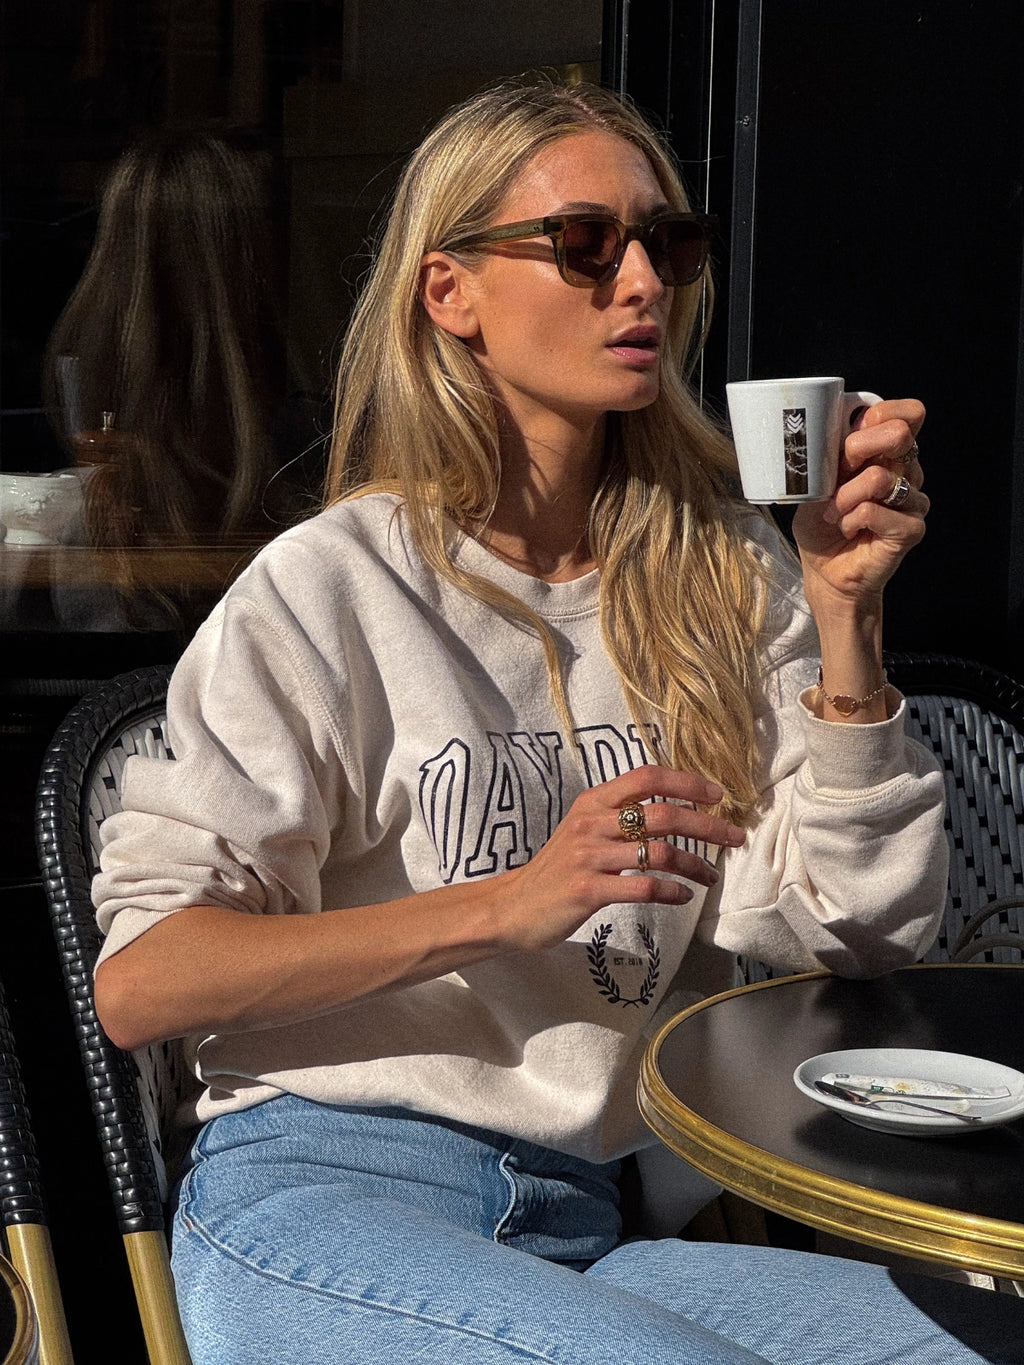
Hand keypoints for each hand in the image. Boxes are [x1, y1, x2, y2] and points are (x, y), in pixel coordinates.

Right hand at [499, 765, 745, 951]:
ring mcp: (588, 857)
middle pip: (662, 814)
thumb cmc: (558, 869)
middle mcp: (591, 823)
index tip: (717, 796)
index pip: (647, 777)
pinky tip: (683, 897)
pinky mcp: (587, 890)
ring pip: (659, 852)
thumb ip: (621, 816)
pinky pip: (643, 887)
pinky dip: (672, 892)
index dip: (687, 782)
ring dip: (695, 865)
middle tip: (734, 838)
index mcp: (593, 802)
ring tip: (710, 877)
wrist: (514, 906)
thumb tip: (674, 810)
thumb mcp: (584, 830)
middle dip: (707, 826)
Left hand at [792, 398, 927, 612]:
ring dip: (844, 497)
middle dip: (856, 450)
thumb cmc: (821, 524)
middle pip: (900, 434)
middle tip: (835, 478)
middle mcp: (907, 472)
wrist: (825, 572)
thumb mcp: (816, 480)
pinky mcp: (912, 529)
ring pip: (879, 477)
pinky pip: (874, 510)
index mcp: (889, 453)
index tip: (849, 437)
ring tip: (833, 514)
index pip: (910, 413)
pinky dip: (850, 520)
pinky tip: (848, 529)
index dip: (880, 415)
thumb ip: (832, 450)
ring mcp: (914, 500)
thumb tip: (842, 421)